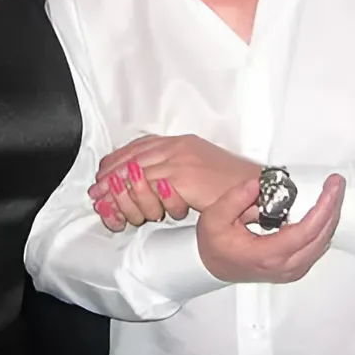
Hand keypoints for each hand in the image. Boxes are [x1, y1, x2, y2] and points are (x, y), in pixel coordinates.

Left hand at [89, 135, 261, 219]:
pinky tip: (136, 210)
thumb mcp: (199, 173)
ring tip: (112, 206)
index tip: (102, 177)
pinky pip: (150, 188)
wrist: (257, 191)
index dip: (116, 163)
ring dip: (120, 193)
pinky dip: (139, 200)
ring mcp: (180, 159)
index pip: (137, 147)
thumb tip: (148, 185)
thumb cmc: (232, 188)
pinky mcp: (182, 176)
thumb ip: (174, 173)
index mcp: (180, 143)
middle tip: (97, 195)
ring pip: (136, 173)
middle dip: (110, 178)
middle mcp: (177, 147)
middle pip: (131, 158)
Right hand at [197, 173, 345, 283]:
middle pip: (321, 236)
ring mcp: (292, 270)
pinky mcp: (295, 269)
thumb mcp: (214, 218)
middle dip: (333, 206)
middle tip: (336, 184)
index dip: (323, 208)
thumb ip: (234, 199)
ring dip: (331, 216)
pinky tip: (325, 211)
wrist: (212, 268)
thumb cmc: (215, 246)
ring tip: (333, 192)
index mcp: (267, 255)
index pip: (306, 231)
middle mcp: (285, 266)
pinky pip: (318, 247)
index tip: (330, 188)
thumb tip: (256, 185)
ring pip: (323, 243)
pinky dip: (325, 226)